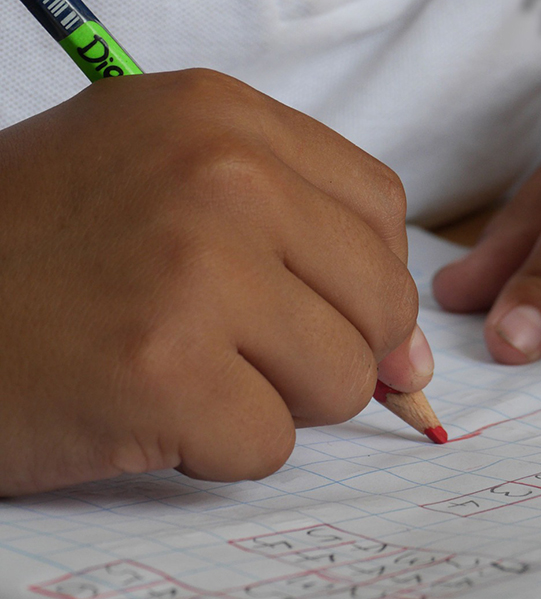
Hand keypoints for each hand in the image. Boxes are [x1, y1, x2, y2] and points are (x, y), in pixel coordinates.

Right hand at [0, 69, 431, 495]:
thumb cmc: (38, 253)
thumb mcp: (164, 187)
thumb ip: (301, 245)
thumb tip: (414, 357)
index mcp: (221, 117)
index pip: (380, 210)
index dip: (363, 278)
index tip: (323, 310)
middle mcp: (220, 176)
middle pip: (380, 300)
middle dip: (327, 349)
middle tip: (236, 350)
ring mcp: (195, 271)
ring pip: (342, 380)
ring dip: (273, 400)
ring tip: (184, 371)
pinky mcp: (164, 372)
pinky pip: (270, 445)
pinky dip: (216, 449)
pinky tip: (146, 408)